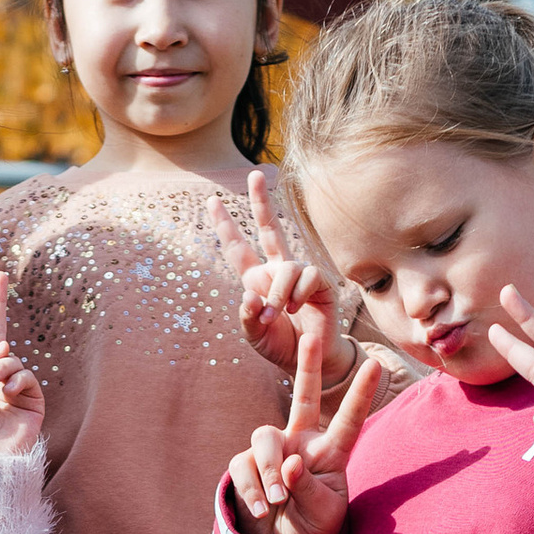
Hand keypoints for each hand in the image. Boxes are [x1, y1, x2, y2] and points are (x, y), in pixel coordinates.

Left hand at [213, 169, 341, 379]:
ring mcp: (299, 273)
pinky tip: (298, 309)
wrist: (310, 359)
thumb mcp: (254, 336)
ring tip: (276, 315)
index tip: (213, 201)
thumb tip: (248, 295)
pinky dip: (298, 294)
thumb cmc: (281, 345)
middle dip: (261, 201)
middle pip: (268, 227)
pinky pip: (307, 275)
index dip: (225, 225)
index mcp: (256, 279)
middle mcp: (277, 269)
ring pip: (285, 267)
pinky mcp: (320, 281)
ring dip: (278, 294)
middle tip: (255, 174)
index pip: (238, 248)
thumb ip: (247, 318)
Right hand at [225, 315, 384, 533]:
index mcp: (330, 453)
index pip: (348, 420)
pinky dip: (251, 489)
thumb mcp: (321, 513)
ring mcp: (272, 452)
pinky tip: (262, 510)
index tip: (376, 363)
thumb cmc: (311, 529)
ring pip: (264, 437)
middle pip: (303, 397)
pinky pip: (242, 466)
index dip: (360, 394)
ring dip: (268, 469)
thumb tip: (288, 464)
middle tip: (311, 336)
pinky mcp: (245, 466)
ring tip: (277, 501)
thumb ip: (307, 487)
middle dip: (307, 366)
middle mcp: (301, 443)